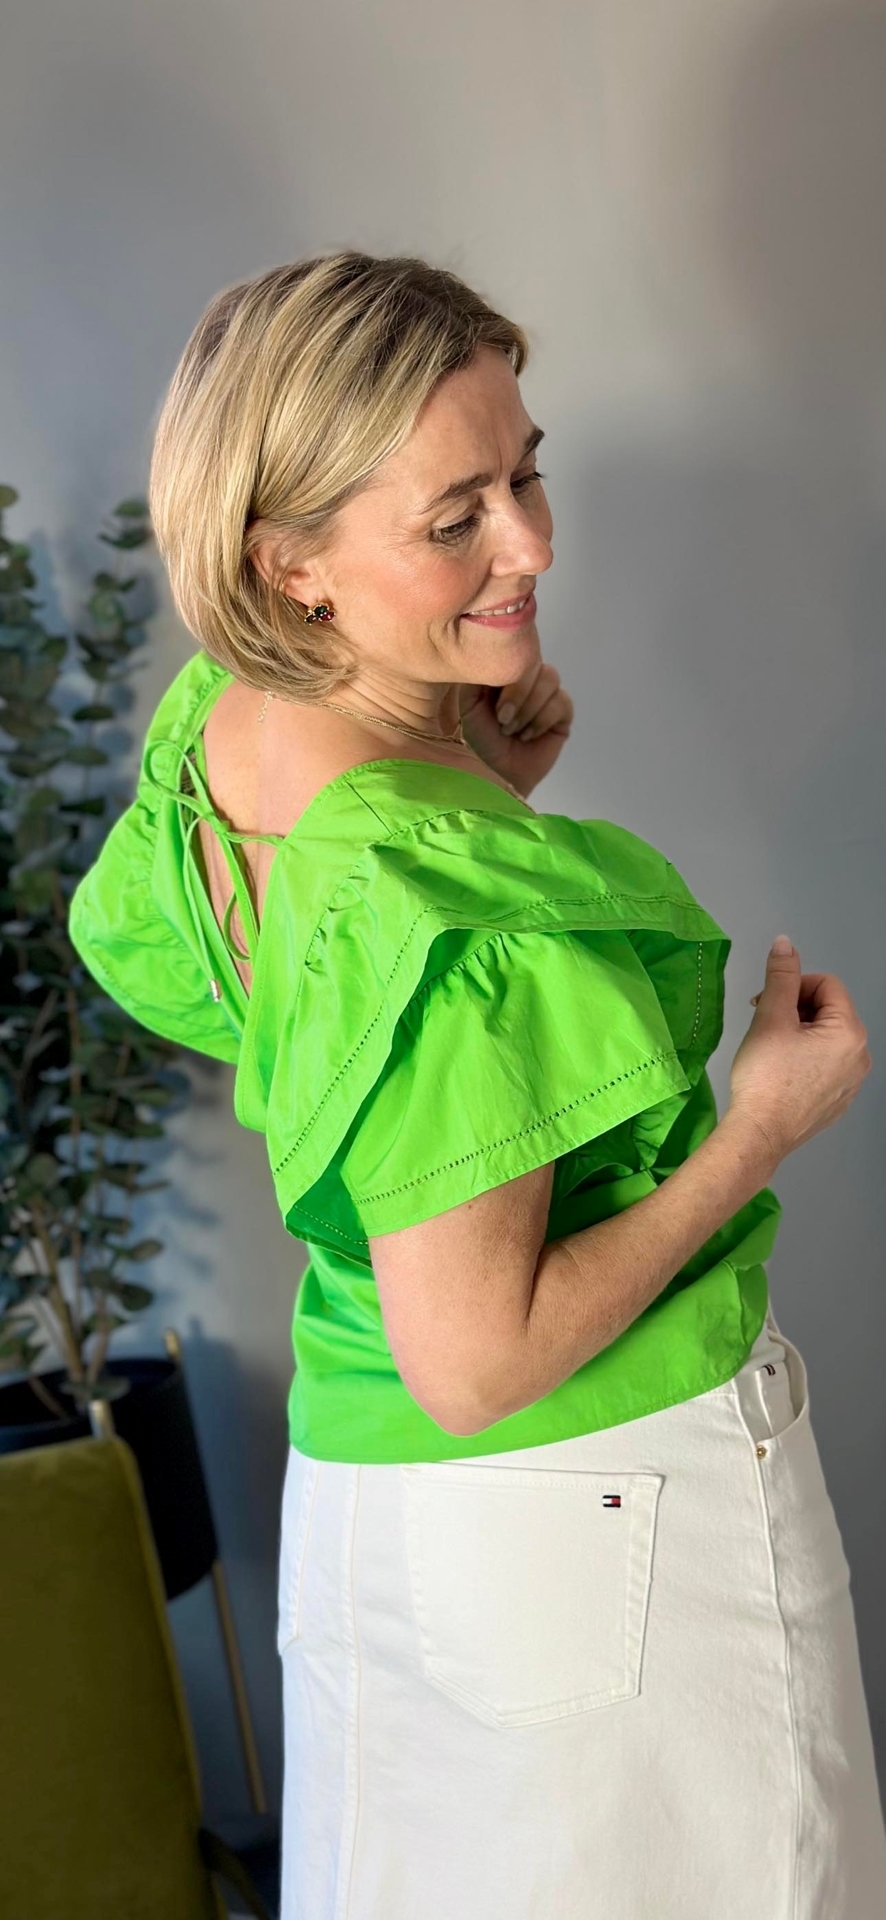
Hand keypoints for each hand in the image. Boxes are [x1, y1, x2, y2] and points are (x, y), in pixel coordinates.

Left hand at [458, 660, 573, 795]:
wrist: (495, 775)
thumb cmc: (479, 741)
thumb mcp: (469, 704)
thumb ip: (478, 676)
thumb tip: (494, 654)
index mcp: (507, 672)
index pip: (517, 651)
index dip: (509, 672)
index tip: (492, 699)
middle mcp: (528, 679)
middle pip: (536, 662)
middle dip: (518, 694)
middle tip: (503, 721)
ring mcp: (547, 695)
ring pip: (550, 679)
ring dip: (529, 709)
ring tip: (513, 731)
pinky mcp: (563, 715)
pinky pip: (562, 703)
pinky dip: (542, 720)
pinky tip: (528, 736)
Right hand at [729, 937, 871, 1167]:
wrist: (759, 1133)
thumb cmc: (764, 1077)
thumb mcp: (770, 1018)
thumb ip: (781, 976)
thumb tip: (785, 943)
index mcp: (849, 1032)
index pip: (827, 985)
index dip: (794, 985)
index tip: (766, 1002)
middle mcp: (860, 1057)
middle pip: (829, 1011)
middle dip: (796, 1009)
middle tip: (765, 1023)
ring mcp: (851, 1083)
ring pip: (826, 1039)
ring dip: (800, 1034)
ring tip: (771, 1049)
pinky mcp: (838, 1101)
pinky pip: (825, 1066)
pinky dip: (804, 1059)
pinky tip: (781, 1072)